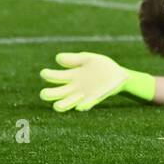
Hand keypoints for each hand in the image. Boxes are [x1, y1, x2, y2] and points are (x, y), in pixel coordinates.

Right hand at [40, 51, 154, 111]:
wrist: (119, 75)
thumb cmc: (102, 66)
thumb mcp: (88, 59)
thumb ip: (74, 59)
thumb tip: (57, 58)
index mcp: (70, 75)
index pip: (53, 77)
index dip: (47, 75)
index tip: (45, 72)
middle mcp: (73, 88)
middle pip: (54, 94)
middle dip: (47, 95)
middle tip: (44, 93)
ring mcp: (81, 95)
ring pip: (65, 104)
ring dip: (61, 105)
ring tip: (58, 104)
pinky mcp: (93, 100)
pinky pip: (85, 105)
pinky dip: (82, 106)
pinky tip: (80, 104)